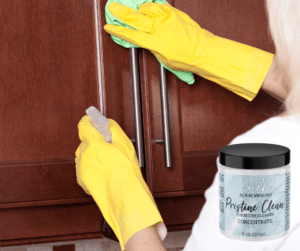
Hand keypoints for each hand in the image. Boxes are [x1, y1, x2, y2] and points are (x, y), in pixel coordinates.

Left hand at [75, 115, 165, 249]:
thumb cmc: (126, 172)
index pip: (83, 126)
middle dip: (94, 140)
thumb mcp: (125, 145)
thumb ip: (114, 130)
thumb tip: (108, 123)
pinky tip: (104, 170)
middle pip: (85, 141)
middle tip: (107, 143)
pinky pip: (84, 166)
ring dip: (92, 153)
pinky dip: (91, 165)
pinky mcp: (81, 179)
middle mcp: (83, 155)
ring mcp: (81, 168)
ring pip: (84, 154)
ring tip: (108, 160)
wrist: (123, 195)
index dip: (88, 121)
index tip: (91, 120)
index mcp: (93, 144)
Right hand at [104, 2, 214, 72]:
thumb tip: (145, 41)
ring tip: (137, 10)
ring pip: (148, 7)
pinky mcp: (176, 13)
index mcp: (155, 43)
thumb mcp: (164, 60)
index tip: (109, 27)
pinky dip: (154, 6)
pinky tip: (152, 8)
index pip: (131, 35)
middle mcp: (160, 28)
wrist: (204, 51)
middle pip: (135, 17)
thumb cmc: (186, 59)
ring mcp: (168, 18)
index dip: (118, 31)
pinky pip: (161, 6)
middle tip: (112, 6)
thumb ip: (152, 48)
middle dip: (121, 12)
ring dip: (141, 8)